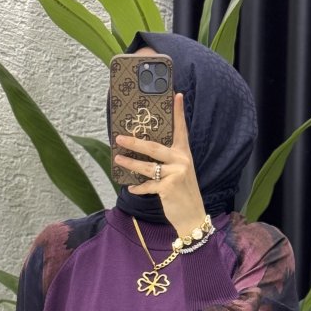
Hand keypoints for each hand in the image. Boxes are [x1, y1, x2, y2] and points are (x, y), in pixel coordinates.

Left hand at [113, 91, 207, 239]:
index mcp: (184, 154)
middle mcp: (181, 161)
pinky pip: (148, 185)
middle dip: (134, 141)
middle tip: (119, 137)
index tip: (176, 94)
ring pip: (147, 166)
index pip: (181, 129)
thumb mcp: (180, 173)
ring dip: (130, 163)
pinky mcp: (168, 188)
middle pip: (153, 147)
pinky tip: (131, 187)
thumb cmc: (184, 194)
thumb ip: (168, 162)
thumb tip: (145, 154)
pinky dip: (139, 187)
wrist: (193, 217)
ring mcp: (175, 174)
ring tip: (118, 159)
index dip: (178, 112)